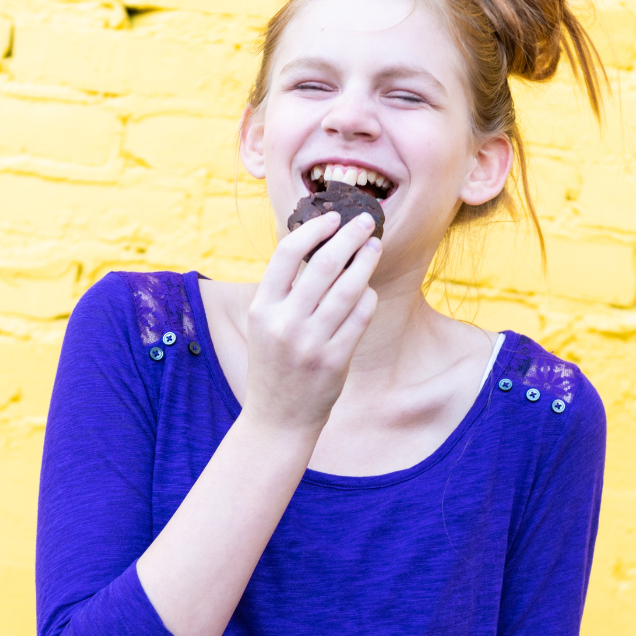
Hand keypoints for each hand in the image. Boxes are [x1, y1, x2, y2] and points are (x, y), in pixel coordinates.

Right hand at [242, 211, 380, 435]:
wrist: (276, 419)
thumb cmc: (275, 363)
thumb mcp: (264, 324)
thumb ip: (284, 290)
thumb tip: (320, 244)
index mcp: (261, 308)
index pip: (287, 254)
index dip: (314, 229)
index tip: (333, 216)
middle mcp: (283, 323)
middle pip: (324, 264)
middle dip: (350, 236)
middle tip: (367, 220)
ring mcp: (310, 343)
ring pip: (348, 289)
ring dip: (366, 261)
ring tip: (374, 247)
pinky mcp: (334, 361)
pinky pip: (360, 318)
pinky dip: (368, 298)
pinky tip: (369, 289)